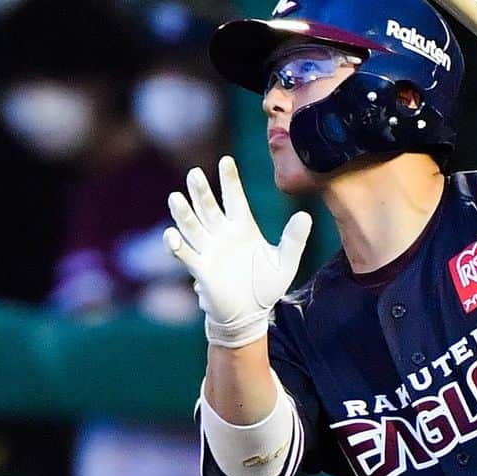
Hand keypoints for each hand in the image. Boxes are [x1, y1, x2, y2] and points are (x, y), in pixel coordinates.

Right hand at [163, 155, 311, 347]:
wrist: (251, 314)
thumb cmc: (266, 286)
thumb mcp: (285, 262)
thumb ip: (294, 239)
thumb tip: (305, 216)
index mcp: (243, 227)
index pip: (234, 198)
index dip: (229, 180)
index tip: (226, 160)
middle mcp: (222, 234)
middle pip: (209, 208)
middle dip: (201, 191)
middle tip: (194, 173)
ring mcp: (209, 250)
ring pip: (193, 226)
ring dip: (184, 213)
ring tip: (175, 197)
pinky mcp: (201, 269)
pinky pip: (185, 254)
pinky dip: (176, 245)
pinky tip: (171, 235)